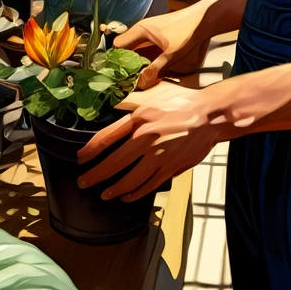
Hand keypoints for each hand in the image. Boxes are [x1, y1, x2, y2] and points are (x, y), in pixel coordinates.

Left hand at [76, 80, 226, 201]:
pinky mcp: (171, 167)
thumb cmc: (183, 100)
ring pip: (131, 179)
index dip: (90, 150)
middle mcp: (146, 138)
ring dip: (114, 189)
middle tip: (83, 182)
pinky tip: (127, 196)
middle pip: (114, 162)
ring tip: (104, 194)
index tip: (80, 159)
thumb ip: (133, 101)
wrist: (210, 115)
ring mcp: (159, 155)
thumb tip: (113, 106)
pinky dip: (136, 193)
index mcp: (139, 118)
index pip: (106, 137)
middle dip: (95, 175)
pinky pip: (149, 184)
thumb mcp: (154, 93)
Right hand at [113, 4, 212, 89]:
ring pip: (137, 50)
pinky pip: (147, 49)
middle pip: (126, 48)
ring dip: (137, 63)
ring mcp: (151, 33)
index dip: (115, 60)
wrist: (205, 17)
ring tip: (138, 78)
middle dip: (126, 64)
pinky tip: (152, 70)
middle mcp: (143, 30)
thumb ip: (156, 69)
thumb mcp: (172, 54)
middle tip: (128, 80)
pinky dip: (147, 59)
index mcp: (140, 30)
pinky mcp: (160, 36)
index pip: (118, 45)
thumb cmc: (187, 31)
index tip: (118, 75)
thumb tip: (140, 85)